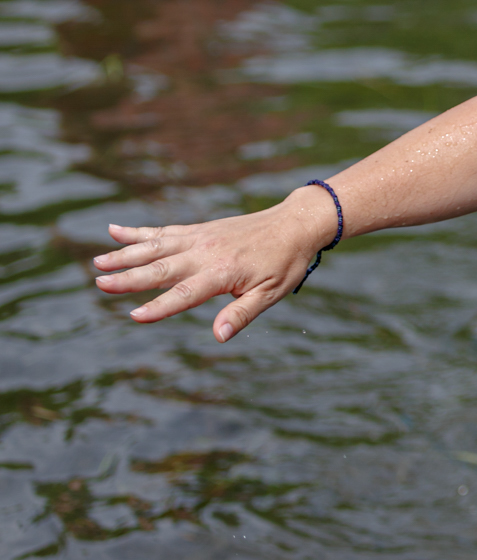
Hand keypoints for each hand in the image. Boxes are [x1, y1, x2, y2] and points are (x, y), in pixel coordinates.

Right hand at [91, 186, 340, 342]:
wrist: (295, 223)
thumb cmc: (285, 263)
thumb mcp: (271, 293)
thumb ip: (241, 314)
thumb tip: (219, 336)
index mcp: (222, 272)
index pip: (184, 294)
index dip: (160, 306)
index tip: (134, 316)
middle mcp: (205, 252)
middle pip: (161, 268)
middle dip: (128, 278)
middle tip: (99, 284)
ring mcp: (199, 238)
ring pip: (155, 246)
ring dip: (125, 254)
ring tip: (98, 262)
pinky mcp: (199, 229)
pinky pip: (164, 230)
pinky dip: (138, 232)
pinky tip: (114, 231)